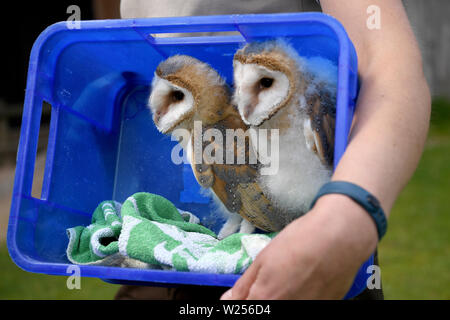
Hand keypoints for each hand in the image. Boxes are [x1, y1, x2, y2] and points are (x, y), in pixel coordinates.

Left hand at [220, 194, 378, 299]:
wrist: (339, 238)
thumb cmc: (299, 243)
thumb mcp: (263, 259)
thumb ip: (243, 286)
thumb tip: (227, 301)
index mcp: (265, 300)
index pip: (245, 310)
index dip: (243, 303)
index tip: (246, 295)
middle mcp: (285, 310)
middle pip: (264, 310)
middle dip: (262, 300)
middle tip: (272, 283)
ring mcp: (306, 310)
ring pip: (285, 307)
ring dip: (282, 298)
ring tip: (291, 280)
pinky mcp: (324, 308)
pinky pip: (304, 306)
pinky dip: (300, 297)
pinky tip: (305, 283)